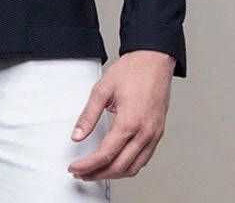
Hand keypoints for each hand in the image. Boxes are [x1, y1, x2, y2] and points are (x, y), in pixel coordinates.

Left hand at [66, 49, 175, 180]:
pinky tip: (118, 162)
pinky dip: (129, 166)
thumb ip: (88, 116)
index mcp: (129, 122)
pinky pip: (144, 158)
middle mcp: (144, 132)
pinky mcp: (158, 132)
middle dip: (98, 174)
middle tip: (82, 174)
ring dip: (114, 174)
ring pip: (134, 168)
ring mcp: (153, 134)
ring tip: (97, 171)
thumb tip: (77, 135)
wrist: (153, 60)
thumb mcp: (102, 89)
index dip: (88, 165)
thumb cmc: (132, 71)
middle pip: (120, 167)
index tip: (76, 168)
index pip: (106, 155)